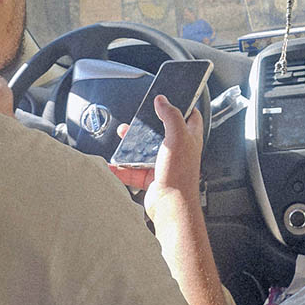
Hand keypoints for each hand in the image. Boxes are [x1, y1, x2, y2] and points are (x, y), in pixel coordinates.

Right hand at [108, 95, 203, 218]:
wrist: (170, 205)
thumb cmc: (180, 174)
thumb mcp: (177, 136)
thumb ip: (171, 115)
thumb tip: (162, 101)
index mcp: (189, 138)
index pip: (191, 116)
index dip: (183, 106)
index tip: (170, 100)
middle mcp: (178, 151)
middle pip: (161, 132)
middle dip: (146, 126)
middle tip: (136, 121)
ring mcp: (164, 164)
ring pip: (144, 150)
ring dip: (131, 144)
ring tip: (122, 136)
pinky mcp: (151, 177)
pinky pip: (133, 170)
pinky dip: (122, 167)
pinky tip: (113, 163)